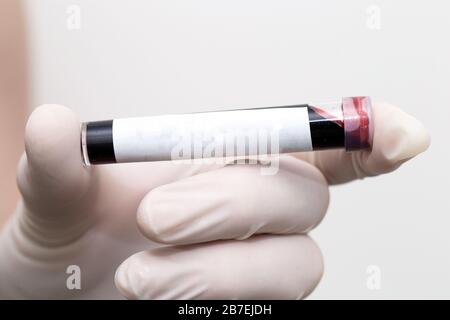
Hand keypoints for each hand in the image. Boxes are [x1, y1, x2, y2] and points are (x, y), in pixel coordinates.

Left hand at [0, 103, 428, 298]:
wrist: (57, 301)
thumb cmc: (64, 246)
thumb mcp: (53, 203)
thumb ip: (57, 166)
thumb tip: (57, 126)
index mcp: (221, 165)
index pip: (307, 144)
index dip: (363, 137)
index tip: (400, 136)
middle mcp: (252, 216)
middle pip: (302, 196)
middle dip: (234, 203)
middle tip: (155, 219)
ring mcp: (256, 270)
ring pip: (298, 263)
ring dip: (222, 270)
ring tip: (140, 281)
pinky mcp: (249, 311)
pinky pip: (270, 310)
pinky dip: (225, 305)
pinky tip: (170, 308)